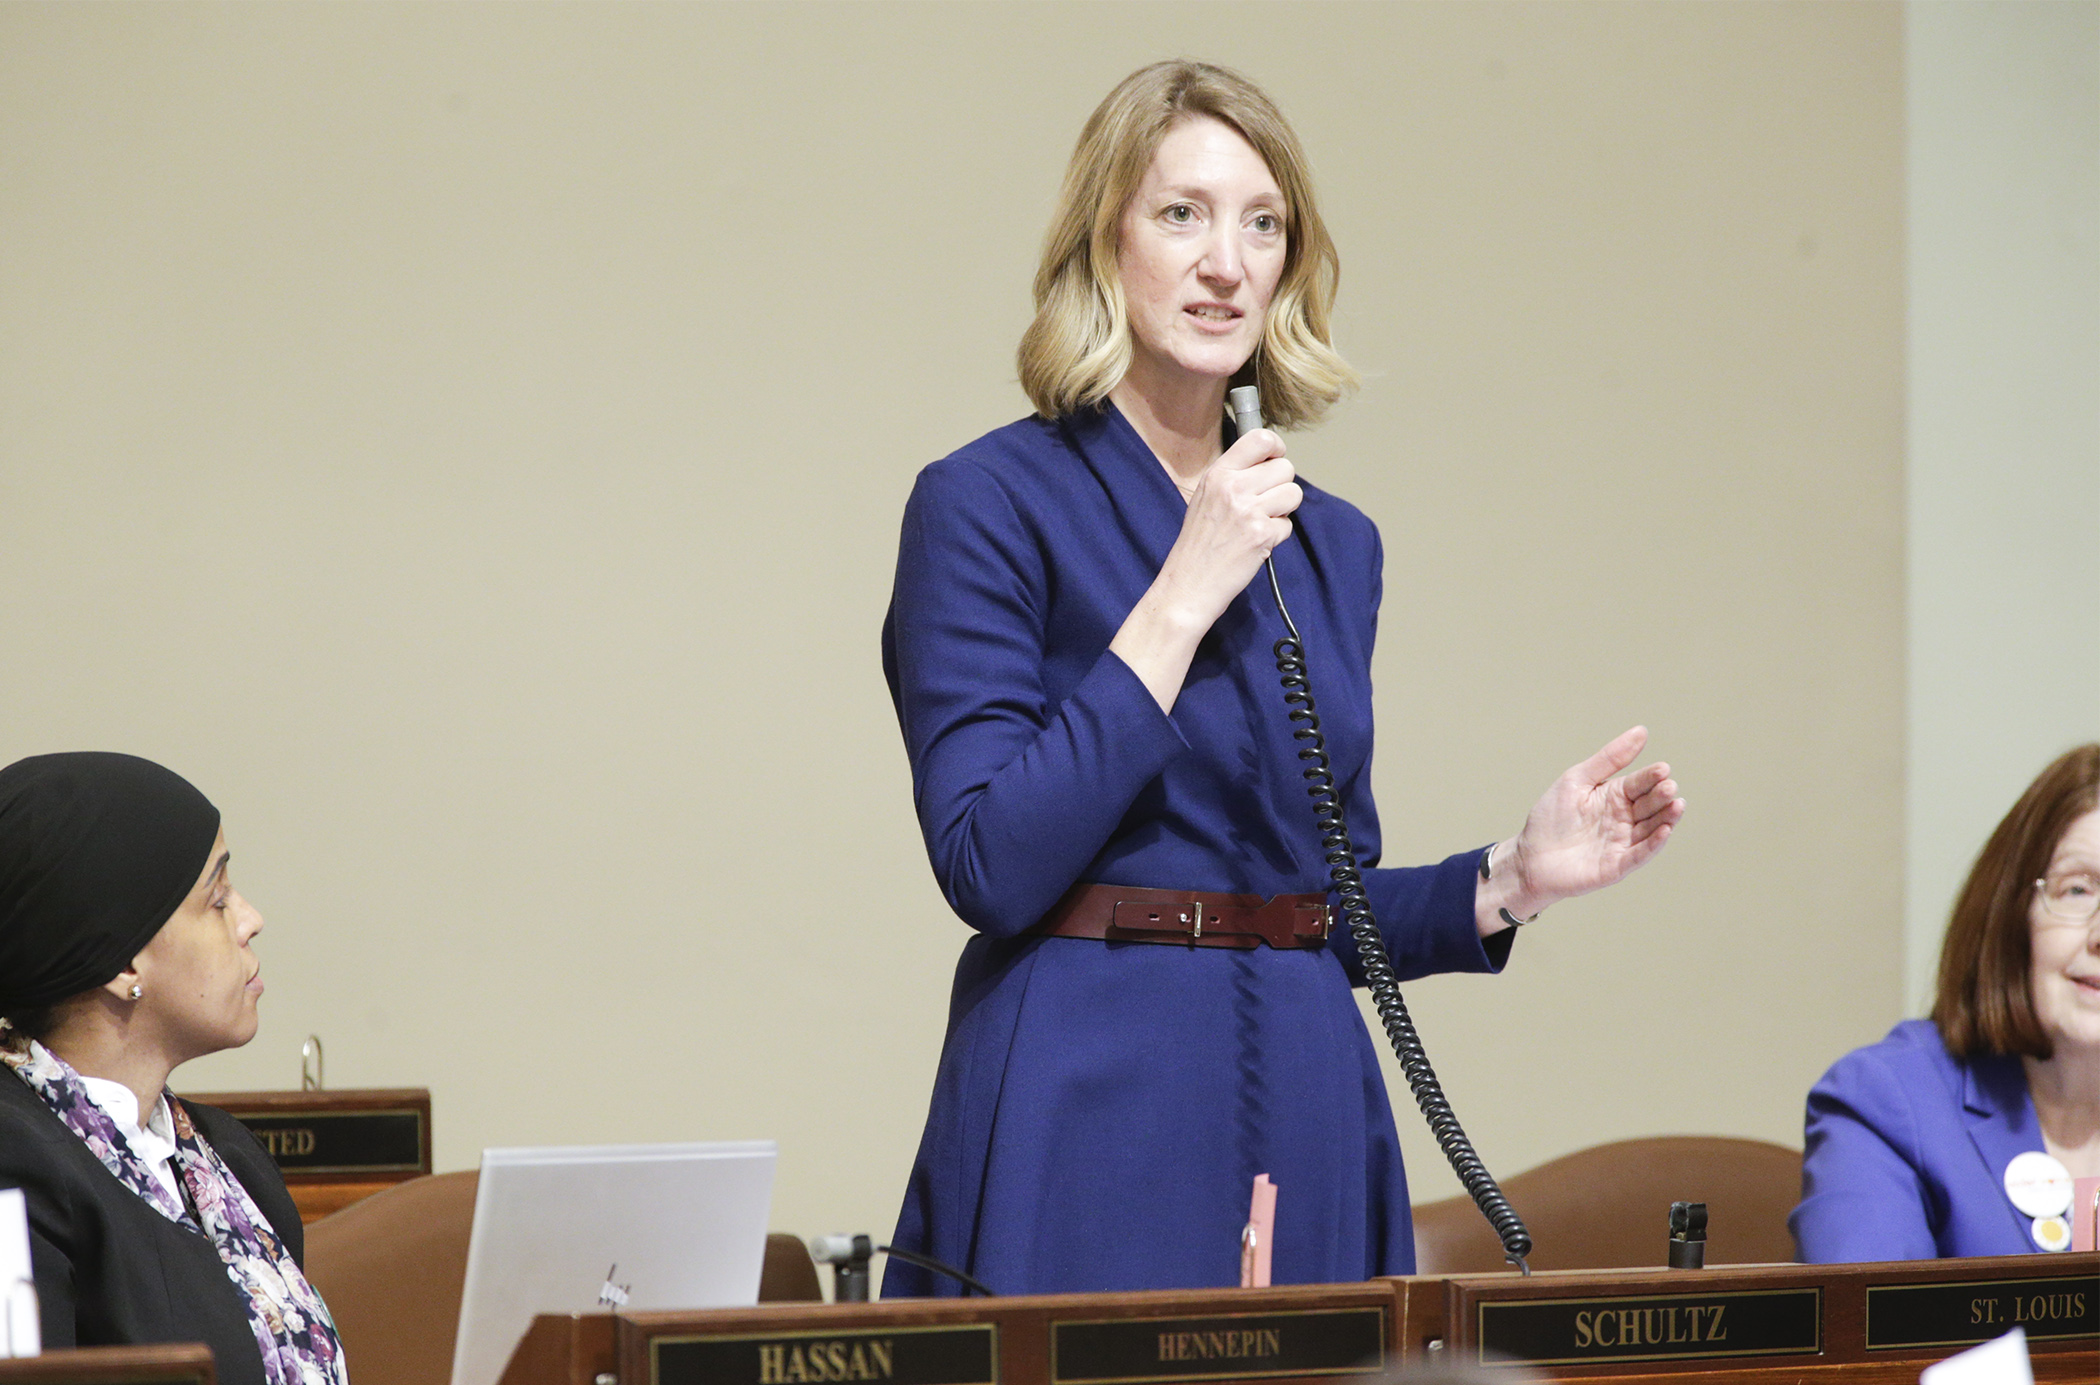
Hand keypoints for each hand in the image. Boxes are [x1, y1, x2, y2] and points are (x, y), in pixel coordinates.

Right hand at [1109, 428, 1299, 712]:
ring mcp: (1248, 510)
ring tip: (1260, 523)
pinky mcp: (1261, 534)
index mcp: (1218, 473)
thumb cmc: (1197, 545)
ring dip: (1283, 510)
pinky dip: (1276, 536)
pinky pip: (1287, 525)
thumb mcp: (1205, 497)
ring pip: (1293, 494)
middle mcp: (1233, 487)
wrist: (1188, 584)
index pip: (1261, 438)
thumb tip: (1268, 462)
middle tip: (1263, 505)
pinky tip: (1256, 544)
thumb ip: (1233, 477)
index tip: (1274, 461)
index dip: (1276, 449)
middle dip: (1281, 486)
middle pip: (1286, 468)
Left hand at [1493, 726, 1683, 922]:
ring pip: (1652, 829)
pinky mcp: (1617, 865)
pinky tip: (1665, 831)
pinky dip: (1653, 844)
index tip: (1663, 769)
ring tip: (1676, 805)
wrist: (1529, 857)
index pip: (1640, 783)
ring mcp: (1622, 843)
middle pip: (1650, 805)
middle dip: (1661, 796)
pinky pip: (1640, 854)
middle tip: (1669, 787)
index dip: (1652, 776)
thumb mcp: (1577, 780)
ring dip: (1666, 818)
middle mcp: (1624, 819)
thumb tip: (1641, 731)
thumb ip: (1609, 759)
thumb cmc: (1551, 818)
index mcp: (1615, 796)